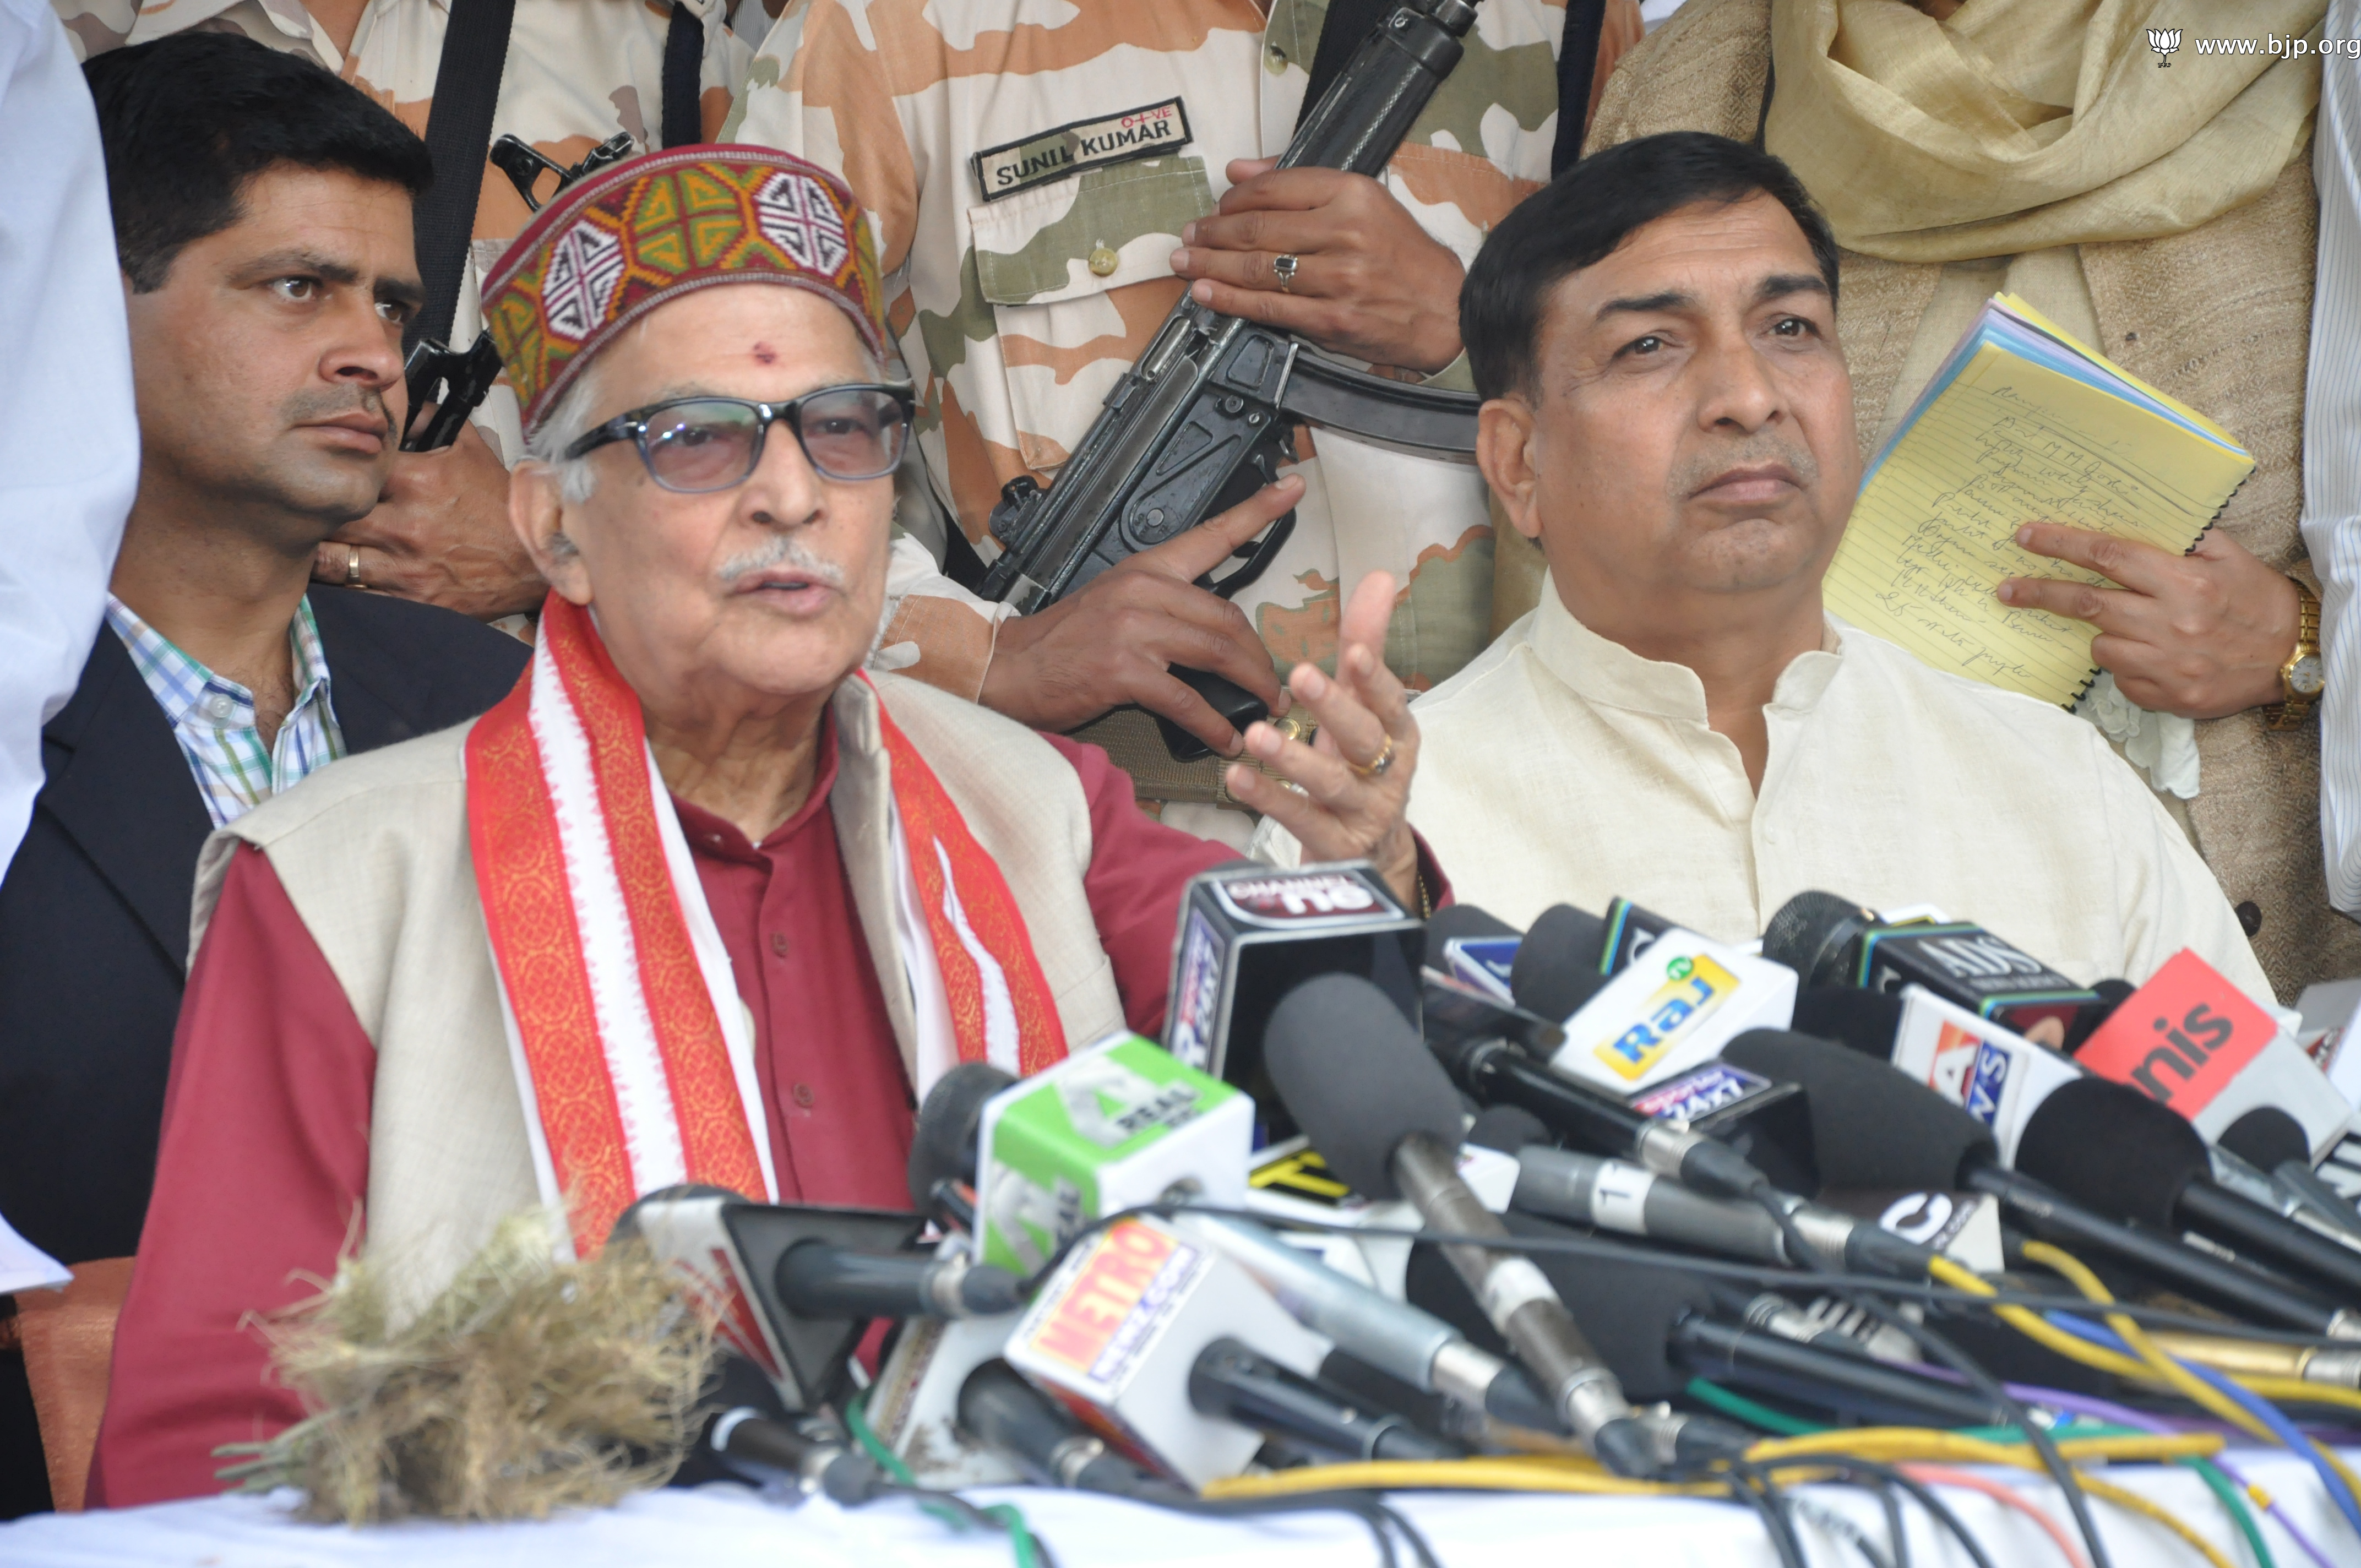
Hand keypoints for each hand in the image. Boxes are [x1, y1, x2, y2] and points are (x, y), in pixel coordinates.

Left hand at [315, 415, 543, 620]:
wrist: (540, 563)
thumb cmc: (505, 510)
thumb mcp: (474, 452)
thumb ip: (434, 422)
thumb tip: (401, 403)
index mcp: (419, 482)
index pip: (351, 467)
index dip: (329, 467)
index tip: (316, 466)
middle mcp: (407, 525)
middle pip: (331, 516)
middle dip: (313, 512)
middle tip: (298, 508)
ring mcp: (407, 566)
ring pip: (332, 559)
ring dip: (317, 550)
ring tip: (308, 542)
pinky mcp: (412, 599)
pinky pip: (356, 592)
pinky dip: (340, 583)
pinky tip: (335, 573)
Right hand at [979, 476, 1298, 753]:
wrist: (1009, 668)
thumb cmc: (1062, 643)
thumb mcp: (1113, 603)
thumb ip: (1163, 607)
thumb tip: (1214, 634)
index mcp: (1144, 569)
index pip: (1211, 535)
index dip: (1257, 510)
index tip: (1291, 487)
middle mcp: (1142, 591)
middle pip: (1227, 616)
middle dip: (1260, 656)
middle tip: (1276, 683)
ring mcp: (1133, 629)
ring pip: (1217, 652)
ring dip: (1251, 686)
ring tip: (1267, 709)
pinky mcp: (1123, 671)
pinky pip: (1188, 700)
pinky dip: (1214, 723)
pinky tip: (1226, 737)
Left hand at [1168, 158, 1465, 373]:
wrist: (1445, 310)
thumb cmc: (1403, 257)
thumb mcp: (1365, 202)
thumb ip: (1301, 183)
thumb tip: (1239, 171)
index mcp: (1353, 193)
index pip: (1274, 188)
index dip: (1233, 199)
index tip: (1215, 206)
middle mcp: (1345, 232)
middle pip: (1257, 229)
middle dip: (1212, 232)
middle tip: (1189, 235)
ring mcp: (1338, 279)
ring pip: (1256, 268)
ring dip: (1211, 265)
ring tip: (1186, 261)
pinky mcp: (1332, 319)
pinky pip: (1267, 308)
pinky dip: (1229, 299)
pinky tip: (1205, 292)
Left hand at [1225, 570, 1420, 909]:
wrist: (1372, 855)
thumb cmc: (1361, 767)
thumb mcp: (1363, 708)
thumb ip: (1367, 645)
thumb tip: (1380, 576)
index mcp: (1397, 733)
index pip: (1389, 700)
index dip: (1373, 677)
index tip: (1353, 652)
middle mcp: (1387, 771)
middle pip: (1363, 738)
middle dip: (1335, 707)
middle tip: (1302, 676)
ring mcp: (1363, 811)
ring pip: (1331, 783)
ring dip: (1294, 758)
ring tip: (1256, 735)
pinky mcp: (1336, 846)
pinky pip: (1301, 820)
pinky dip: (1269, 798)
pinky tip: (1237, 778)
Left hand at [1995, 524, 2299, 717]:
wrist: (2291, 657)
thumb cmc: (2255, 600)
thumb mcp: (2227, 557)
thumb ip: (2181, 540)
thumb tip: (2128, 522)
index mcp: (2184, 582)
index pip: (2109, 555)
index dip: (2062, 544)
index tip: (2026, 537)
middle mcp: (2171, 623)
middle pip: (2087, 603)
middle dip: (2040, 594)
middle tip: (2006, 590)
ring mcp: (2167, 665)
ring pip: (2100, 645)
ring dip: (2102, 634)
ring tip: (2132, 628)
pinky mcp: (2167, 697)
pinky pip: (2120, 679)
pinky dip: (2125, 666)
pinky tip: (2153, 658)